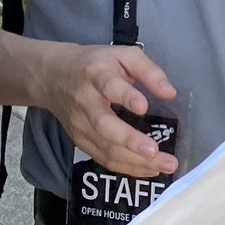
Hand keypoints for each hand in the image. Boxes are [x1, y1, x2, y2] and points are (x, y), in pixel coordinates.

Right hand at [36, 42, 179, 177]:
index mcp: (97, 75)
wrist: (53, 76)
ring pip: (106, 148)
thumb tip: (170, 92)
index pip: (109, 86)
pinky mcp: (80, 141)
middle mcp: (86, 102)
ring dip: (135, 161)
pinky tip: (148, 169)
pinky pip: (104, 158)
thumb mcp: (123, 55)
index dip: (126, 97)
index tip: (143, 107)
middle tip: (156, 152)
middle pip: (105, 125)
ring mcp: (81, 125)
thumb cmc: (96, 64)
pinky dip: (127, 167)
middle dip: (131, 141)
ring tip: (163, 166)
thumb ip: (148, 71)